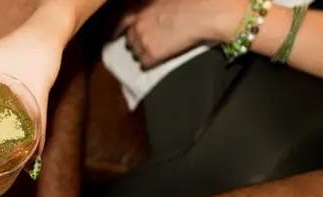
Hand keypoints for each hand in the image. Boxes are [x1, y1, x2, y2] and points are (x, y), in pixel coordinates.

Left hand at [117, 0, 238, 68]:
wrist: (207, 12)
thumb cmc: (192, 1)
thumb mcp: (164, 0)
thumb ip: (150, 6)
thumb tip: (148, 15)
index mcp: (137, 8)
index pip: (118, 22)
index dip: (117, 29)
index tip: (116, 35)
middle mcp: (135, 25)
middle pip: (128, 40)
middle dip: (137, 41)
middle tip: (154, 39)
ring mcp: (141, 41)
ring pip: (136, 53)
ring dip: (145, 52)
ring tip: (163, 46)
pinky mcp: (150, 55)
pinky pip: (145, 64)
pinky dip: (153, 62)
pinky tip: (165, 54)